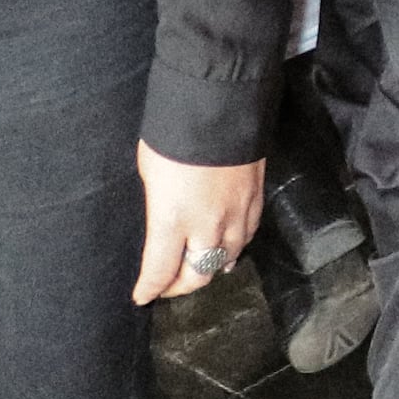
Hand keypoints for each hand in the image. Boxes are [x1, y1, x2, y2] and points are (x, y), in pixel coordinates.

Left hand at [132, 142, 265, 305]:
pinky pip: (248, 235)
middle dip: (181, 286)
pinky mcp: (256, 198)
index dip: (150, 288)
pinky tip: (229, 249)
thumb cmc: (175, 134)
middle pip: (198, 274)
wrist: (220, 104)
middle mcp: (207, 225)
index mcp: (172, 220)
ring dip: (210, 268)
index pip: (161, 271)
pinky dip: (235, 247)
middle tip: (168, 285)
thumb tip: (162, 222)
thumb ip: (157, 206)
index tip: (142, 295)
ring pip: (226, 258)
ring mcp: (237, 213)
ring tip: (199, 269)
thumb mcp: (149, 172)